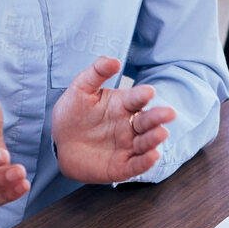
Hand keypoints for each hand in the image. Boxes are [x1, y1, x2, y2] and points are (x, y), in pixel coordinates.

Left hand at [50, 57, 175, 183]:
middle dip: (158, 117)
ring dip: (154, 138)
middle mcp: (129, 125)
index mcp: (123, 105)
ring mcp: (127, 146)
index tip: (148, 91)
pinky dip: (145, 162)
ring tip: (161, 133)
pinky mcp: (121, 166)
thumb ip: (97, 72)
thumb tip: (114, 60)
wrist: (59, 141)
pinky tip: (152, 156)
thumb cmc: (73, 112)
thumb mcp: (81, 89)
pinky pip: (135, 165)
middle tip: (169, 113)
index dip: (142, 95)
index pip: (136, 98)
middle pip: (146, 121)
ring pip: (145, 143)